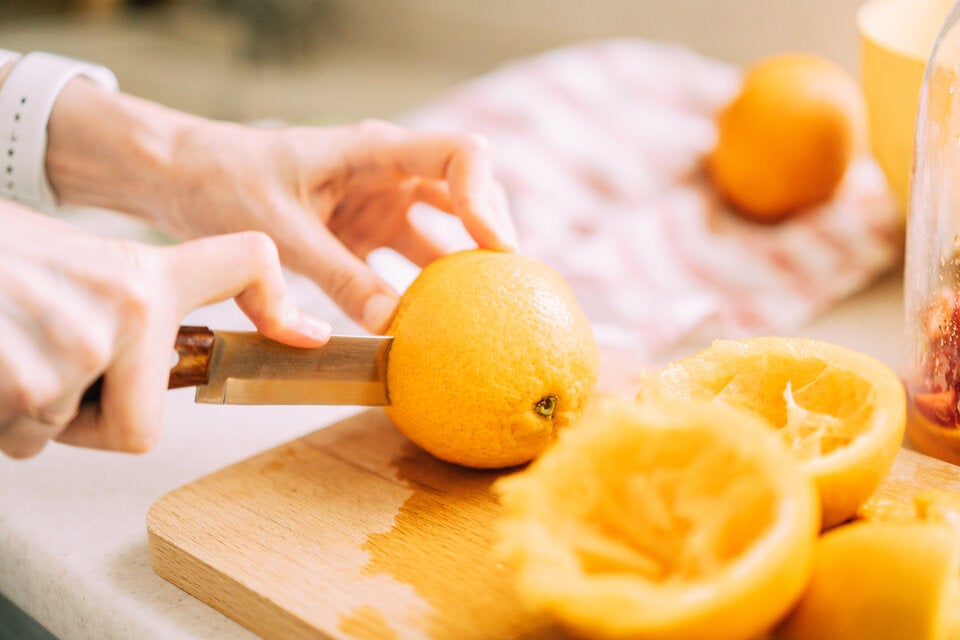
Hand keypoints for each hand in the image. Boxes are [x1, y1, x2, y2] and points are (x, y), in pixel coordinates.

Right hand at [0, 203, 327, 458]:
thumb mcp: (73, 265)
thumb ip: (127, 309)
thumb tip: (165, 362)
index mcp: (145, 274)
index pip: (246, 262)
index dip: (278, 297)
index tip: (306, 335)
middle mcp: (127, 305)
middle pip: (138, 427)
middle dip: (89, 421)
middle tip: (43, 370)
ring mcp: (77, 344)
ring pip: (62, 432)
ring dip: (26, 411)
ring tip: (3, 343)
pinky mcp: (23, 378)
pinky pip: (21, 438)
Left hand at [46, 81, 517, 332]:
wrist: (183, 177)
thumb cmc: (225, 183)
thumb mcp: (281, 233)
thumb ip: (337, 276)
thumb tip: (391, 325)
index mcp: (375, 151)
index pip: (461, 155)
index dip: (488, 198)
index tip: (493, 248)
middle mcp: (389, 174)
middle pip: (468, 193)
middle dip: (491, 236)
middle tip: (507, 291)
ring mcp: (379, 205)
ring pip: (444, 231)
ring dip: (463, 268)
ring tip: (485, 315)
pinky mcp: (364, 234)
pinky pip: (408, 261)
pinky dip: (425, 289)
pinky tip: (435, 325)